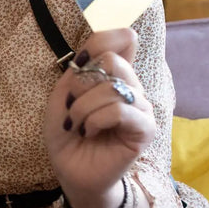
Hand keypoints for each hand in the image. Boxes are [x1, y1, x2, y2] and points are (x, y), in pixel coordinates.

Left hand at [42, 28, 156, 207]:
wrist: (70, 169)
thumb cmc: (67, 133)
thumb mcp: (63, 96)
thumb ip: (80, 70)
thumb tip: (98, 49)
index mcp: (114, 75)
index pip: (123, 38)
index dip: (103, 40)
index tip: (80, 65)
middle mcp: (132, 87)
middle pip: (113, 60)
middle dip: (81, 85)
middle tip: (72, 108)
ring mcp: (141, 107)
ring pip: (113, 88)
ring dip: (83, 108)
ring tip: (78, 126)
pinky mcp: (145, 129)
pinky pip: (120, 110)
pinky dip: (96, 120)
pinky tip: (90, 132)